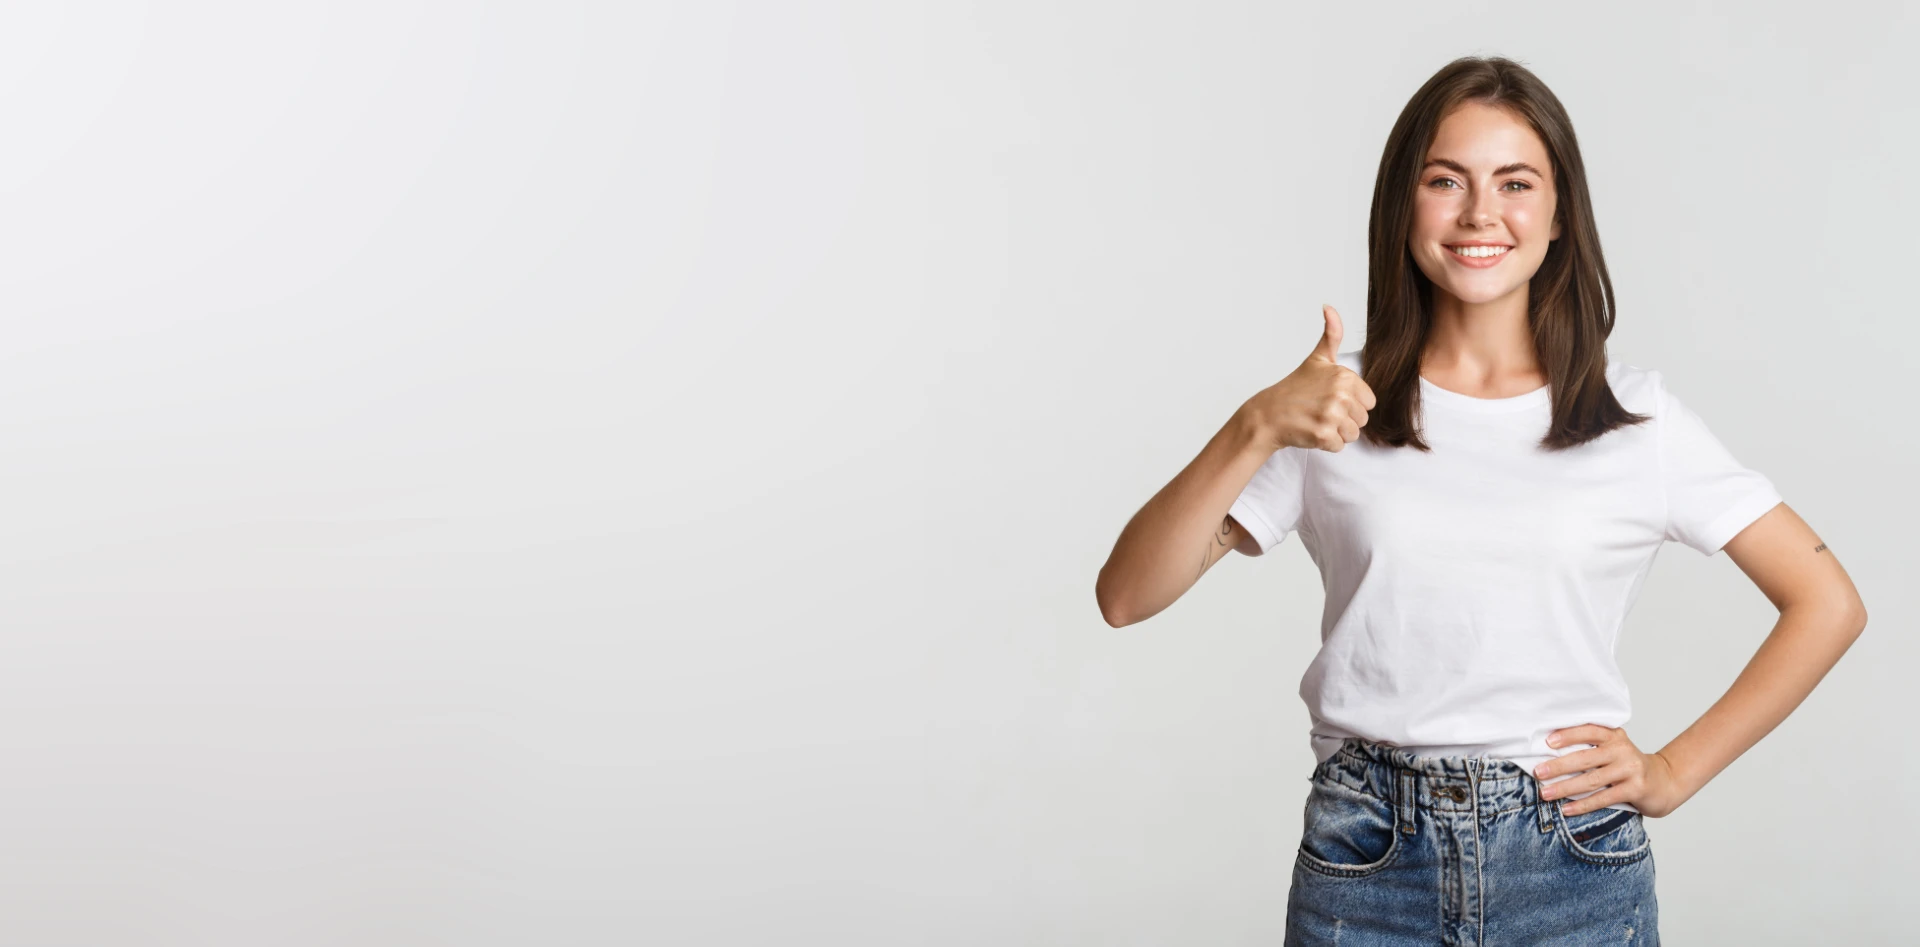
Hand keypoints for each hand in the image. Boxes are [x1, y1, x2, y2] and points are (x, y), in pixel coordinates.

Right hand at [1239, 304, 1376, 452]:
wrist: (1268, 414)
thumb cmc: (1294, 389)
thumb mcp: (1317, 359)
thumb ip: (1331, 334)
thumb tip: (1329, 307)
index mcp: (1344, 376)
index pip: (1369, 402)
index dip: (1351, 404)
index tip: (1329, 399)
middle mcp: (1340, 394)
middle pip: (1362, 419)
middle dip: (1344, 420)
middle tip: (1320, 411)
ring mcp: (1331, 415)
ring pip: (1352, 434)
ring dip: (1336, 433)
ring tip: (1316, 421)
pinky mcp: (1323, 435)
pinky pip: (1339, 447)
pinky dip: (1326, 444)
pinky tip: (1311, 431)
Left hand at [1534, 725, 1688, 817]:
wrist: (1664, 782)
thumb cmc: (1628, 766)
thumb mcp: (1614, 749)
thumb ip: (1592, 748)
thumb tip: (1550, 754)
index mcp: (1615, 736)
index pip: (1589, 730)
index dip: (1568, 735)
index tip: (1548, 742)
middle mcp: (1623, 750)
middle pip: (1585, 758)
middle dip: (1559, 766)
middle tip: (1539, 772)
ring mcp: (1630, 770)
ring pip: (1591, 780)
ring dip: (1565, 788)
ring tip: (1546, 793)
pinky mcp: (1635, 789)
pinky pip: (1603, 798)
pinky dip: (1582, 805)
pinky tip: (1566, 809)